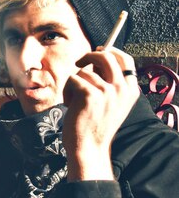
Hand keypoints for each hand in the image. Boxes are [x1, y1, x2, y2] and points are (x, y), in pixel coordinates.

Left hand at [62, 46, 139, 180]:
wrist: (88, 147)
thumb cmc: (94, 125)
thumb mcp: (110, 103)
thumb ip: (109, 83)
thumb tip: (97, 58)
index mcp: (131, 90)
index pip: (126, 60)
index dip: (111, 51)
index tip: (98, 50)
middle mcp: (122, 89)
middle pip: (106, 56)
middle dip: (89, 56)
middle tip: (78, 62)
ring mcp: (107, 91)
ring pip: (84, 71)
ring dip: (73, 84)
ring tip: (73, 101)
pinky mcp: (90, 94)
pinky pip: (73, 80)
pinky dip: (67, 91)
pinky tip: (69, 105)